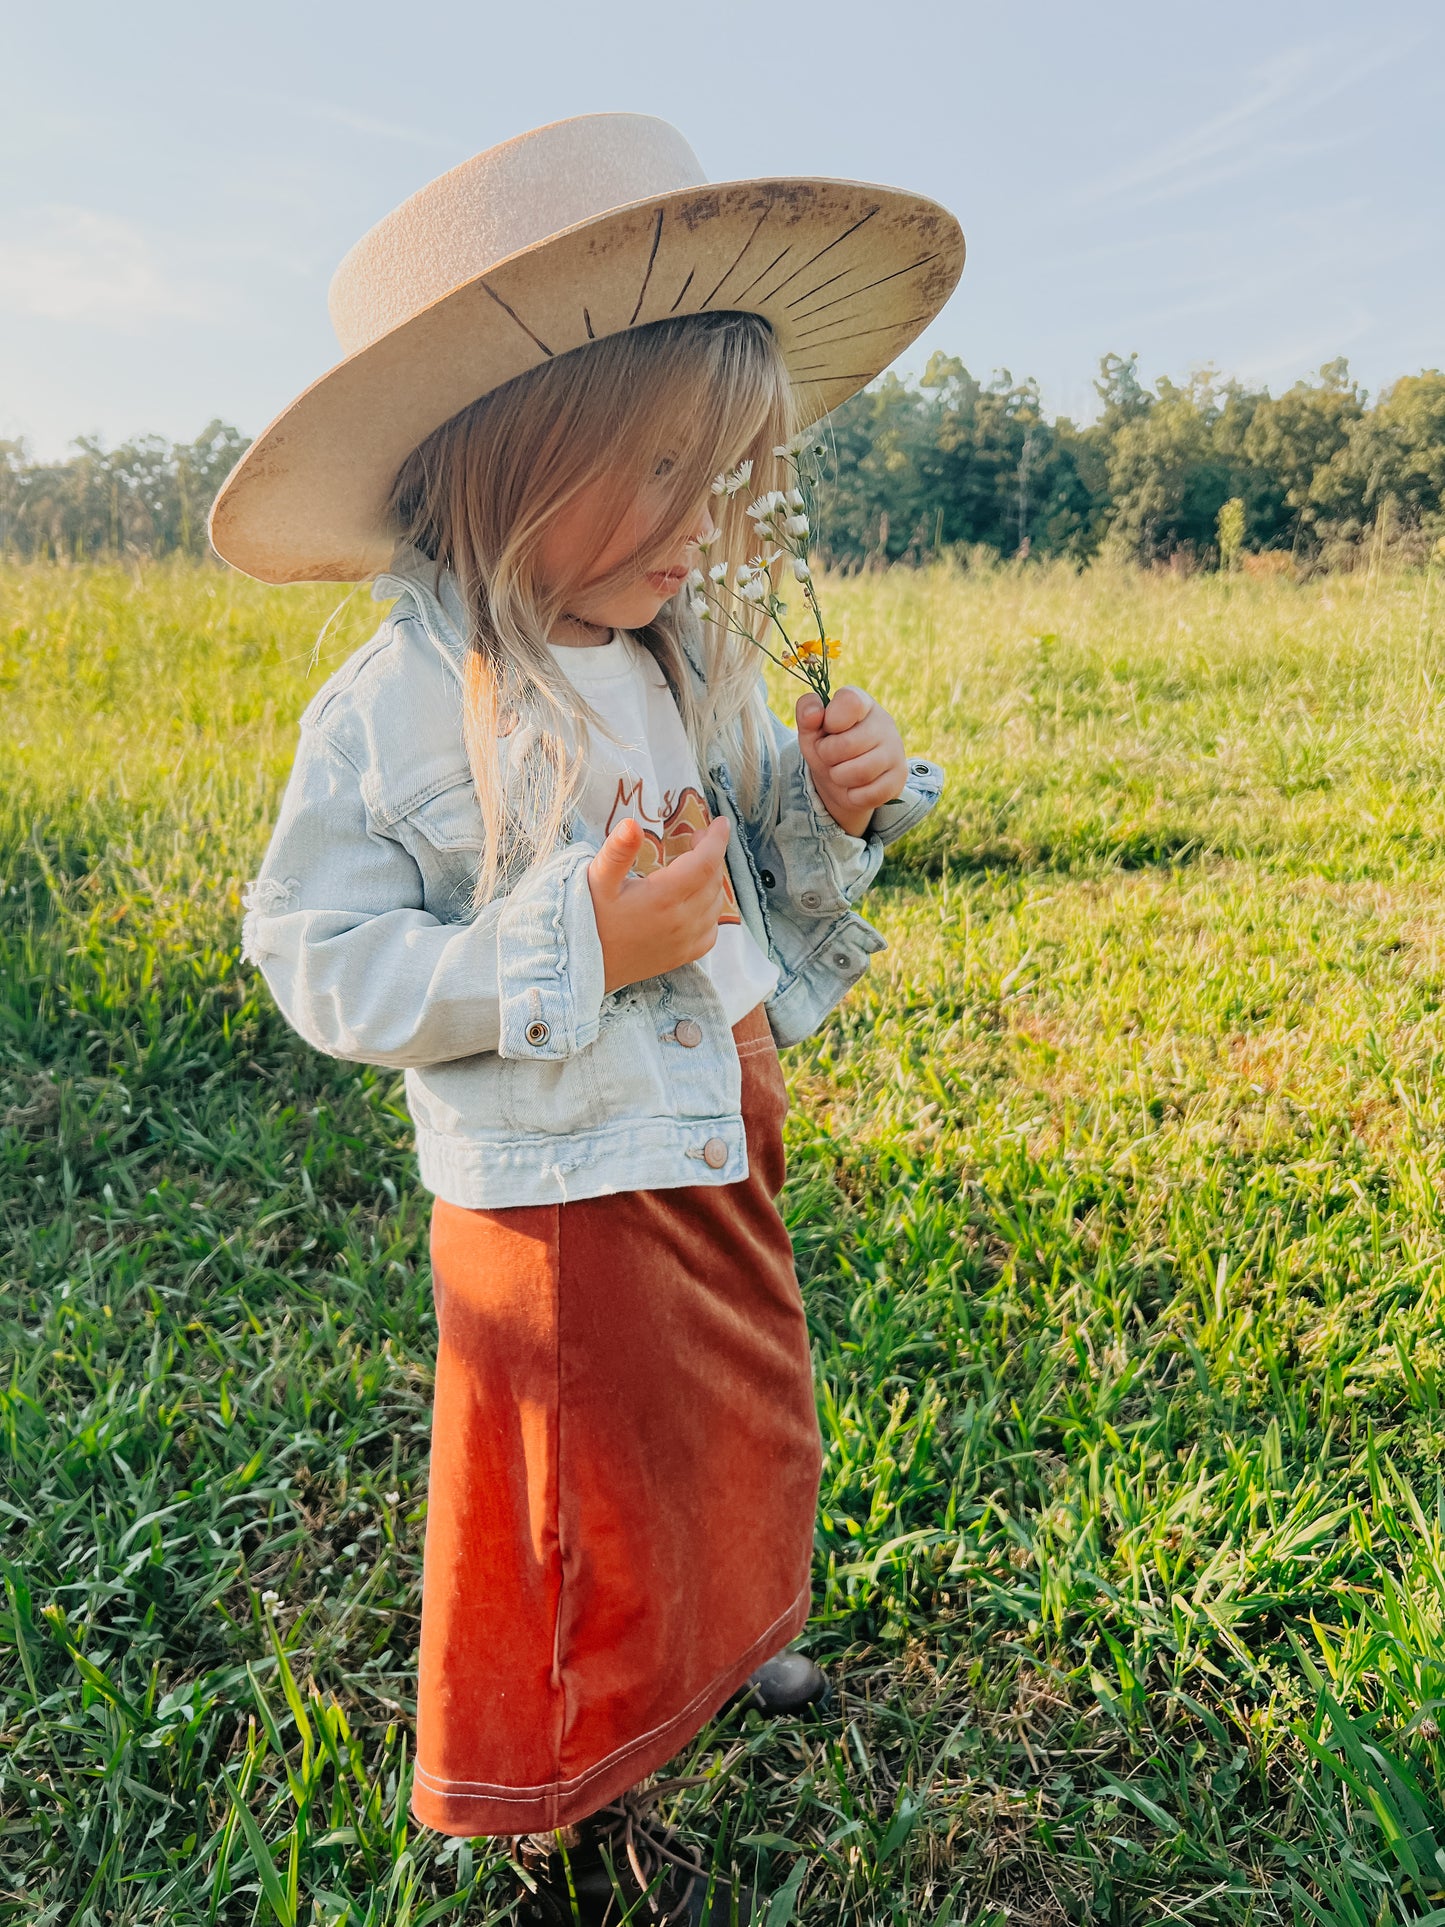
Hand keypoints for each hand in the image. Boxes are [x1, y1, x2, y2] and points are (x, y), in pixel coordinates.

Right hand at [587, 814, 731, 994]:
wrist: (580, 965)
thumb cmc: (587, 919)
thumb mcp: (596, 879)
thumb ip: (617, 851)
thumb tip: (632, 824)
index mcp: (664, 897)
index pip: (706, 862)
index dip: (717, 839)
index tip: (720, 822)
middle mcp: (681, 920)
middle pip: (713, 880)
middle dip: (710, 854)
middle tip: (694, 839)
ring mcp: (684, 941)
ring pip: (715, 904)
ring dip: (710, 881)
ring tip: (693, 867)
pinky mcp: (682, 956)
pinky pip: (711, 930)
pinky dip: (710, 911)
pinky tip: (695, 902)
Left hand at [795, 685, 907, 836]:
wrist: (844, 782)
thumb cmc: (828, 747)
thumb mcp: (811, 729)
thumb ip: (807, 711)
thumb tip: (813, 714)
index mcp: (861, 703)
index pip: (850, 701)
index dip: (832, 719)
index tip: (828, 727)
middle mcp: (883, 723)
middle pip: (847, 745)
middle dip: (827, 755)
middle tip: (829, 755)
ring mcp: (895, 750)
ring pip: (860, 772)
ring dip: (839, 777)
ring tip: (840, 771)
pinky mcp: (899, 777)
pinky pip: (870, 794)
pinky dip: (854, 796)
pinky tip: (854, 787)